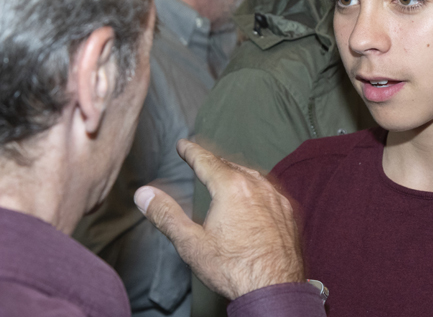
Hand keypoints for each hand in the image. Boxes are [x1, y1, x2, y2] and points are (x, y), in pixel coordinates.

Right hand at [134, 139, 304, 299]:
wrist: (275, 289)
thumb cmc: (233, 268)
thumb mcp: (191, 243)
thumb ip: (166, 215)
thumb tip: (144, 194)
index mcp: (232, 187)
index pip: (206, 161)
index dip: (192, 151)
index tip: (182, 144)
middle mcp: (257, 185)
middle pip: (230, 165)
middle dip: (213, 161)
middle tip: (199, 159)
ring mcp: (277, 198)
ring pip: (252, 176)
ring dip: (235, 172)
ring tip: (223, 175)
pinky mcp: (289, 212)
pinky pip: (269, 190)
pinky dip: (255, 187)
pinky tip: (251, 197)